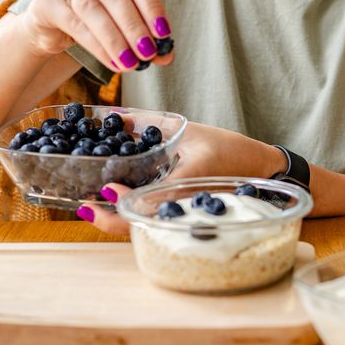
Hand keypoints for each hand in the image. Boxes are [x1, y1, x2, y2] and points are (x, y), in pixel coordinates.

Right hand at [19, 0, 173, 72]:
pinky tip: (113, 61)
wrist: (50, 26)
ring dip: (116, 38)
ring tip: (132, 62)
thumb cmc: (93, 16)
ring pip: (92, 8)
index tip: (164, 32)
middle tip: (149, 51)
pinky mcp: (43, 1)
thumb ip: (143, 31)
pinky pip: (75, 25)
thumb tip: (167, 55)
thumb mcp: (119, 17)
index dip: (151, 4)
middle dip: (134, 24)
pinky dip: (98, 46)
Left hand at [76, 122, 283, 234]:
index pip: (147, 202)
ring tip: (93, 205)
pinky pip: (153, 220)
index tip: (103, 192)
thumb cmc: (230, 150)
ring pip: (143, 227)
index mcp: (185, 184)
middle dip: (109, 220)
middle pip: (139, 225)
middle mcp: (181, 205)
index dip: (121, 204)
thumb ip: (152, 124)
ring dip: (117, 219)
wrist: (260, 168)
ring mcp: (182, 215)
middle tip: (84, 207)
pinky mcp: (182, 216)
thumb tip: (117, 117)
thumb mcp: (190, 131)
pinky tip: (119, 203)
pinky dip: (132, 215)